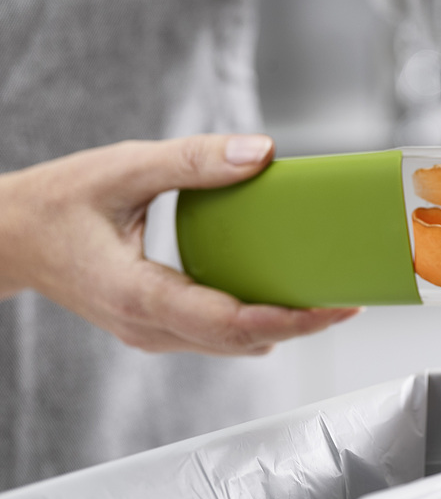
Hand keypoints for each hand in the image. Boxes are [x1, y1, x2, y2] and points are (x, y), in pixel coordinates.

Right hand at [0, 135, 359, 353]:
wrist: (10, 238)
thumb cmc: (58, 203)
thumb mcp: (123, 167)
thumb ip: (193, 161)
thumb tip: (261, 153)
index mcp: (135, 293)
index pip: (226, 323)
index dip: (286, 319)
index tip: (332, 306)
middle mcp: (146, 326)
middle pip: (240, 341)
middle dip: (299, 324)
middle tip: (348, 297)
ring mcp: (151, 333)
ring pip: (231, 345)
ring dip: (280, 325)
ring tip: (323, 293)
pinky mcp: (157, 326)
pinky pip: (216, 335)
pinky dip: (255, 319)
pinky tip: (278, 289)